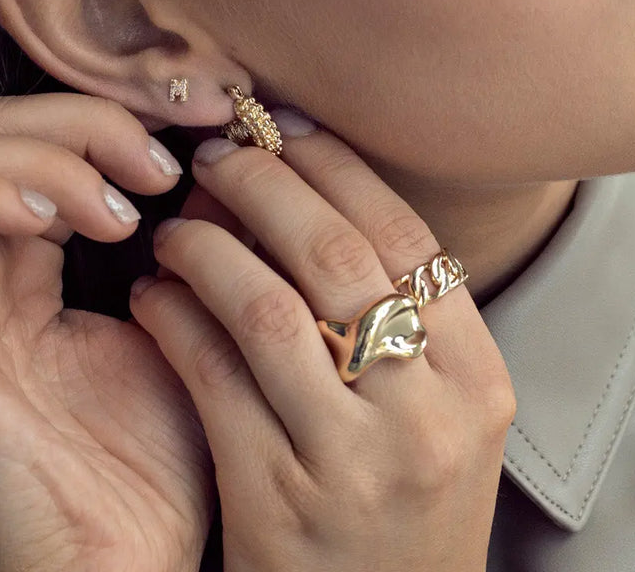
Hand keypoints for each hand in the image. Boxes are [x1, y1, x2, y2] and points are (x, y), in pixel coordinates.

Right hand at [0, 94, 214, 571]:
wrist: (134, 559)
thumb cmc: (168, 448)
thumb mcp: (191, 314)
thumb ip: (193, 235)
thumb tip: (221, 152)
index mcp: (38, 258)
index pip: (42, 131)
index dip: (115, 110)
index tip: (198, 131)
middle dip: (83, 119)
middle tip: (161, 169)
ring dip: (46, 154)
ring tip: (124, 211)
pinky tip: (61, 221)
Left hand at [129, 117, 515, 571]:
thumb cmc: (403, 503)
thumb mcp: (440, 413)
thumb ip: (395, 313)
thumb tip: (302, 188)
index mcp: (479, 381)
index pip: (407, 237)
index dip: (339, 168)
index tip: (288, 130)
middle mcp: (426, 416)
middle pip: (337, 257)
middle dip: (266, 185)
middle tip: (220, 155)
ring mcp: (351, 463)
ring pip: (267, 309)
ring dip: (209, 248)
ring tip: (177, 228)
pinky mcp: (274, 503)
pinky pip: (212, 378)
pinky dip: (175, 319)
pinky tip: (154, 295)